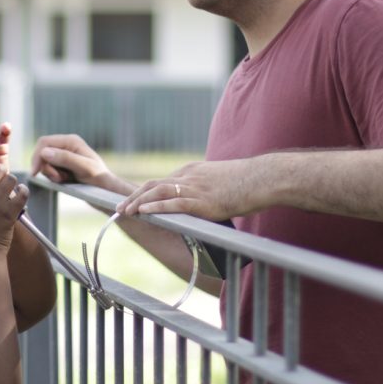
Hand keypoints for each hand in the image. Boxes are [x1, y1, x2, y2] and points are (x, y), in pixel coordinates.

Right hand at [29, 134, 111, 187]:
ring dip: (51, 174)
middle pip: (42, 153)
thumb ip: (65, 159)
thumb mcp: (84, 168)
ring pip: (44, 163)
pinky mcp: (63, 166)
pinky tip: (66, 181)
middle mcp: (66, 145)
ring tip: (65, 180)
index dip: (37, 156)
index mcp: (71, 140)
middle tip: (58, 179)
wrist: (107, 191)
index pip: (44, 142)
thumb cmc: (100, 179)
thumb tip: (45, 152)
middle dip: (46, 167)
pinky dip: (54, 178)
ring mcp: (64, 156)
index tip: (35, 172)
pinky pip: (50, 170)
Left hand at [115, 158, 254, 221]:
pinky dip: (155, 207)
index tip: (134, 201)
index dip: (146, 192)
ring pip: (158, 191)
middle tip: (120, 207)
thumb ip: (209, 191)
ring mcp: (195, 187)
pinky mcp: (202, 200)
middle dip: (134, 197)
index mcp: (194, 171)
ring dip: (138, 202)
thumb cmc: (249, 183)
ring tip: (124, 211)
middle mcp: (190, 176)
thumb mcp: (222, 183)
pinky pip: (173, 203)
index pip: (163, 181)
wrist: (262, 178)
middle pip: (154, 184)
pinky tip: (143, 212)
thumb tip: (207, 205)